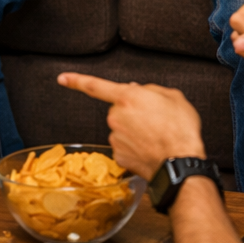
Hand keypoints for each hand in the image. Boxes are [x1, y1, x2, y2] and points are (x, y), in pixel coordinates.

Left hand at [57, 74, 205, 179]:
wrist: (181, 164)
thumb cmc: (180, 130)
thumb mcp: (173, 97)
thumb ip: (151, 90)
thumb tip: (139, 91)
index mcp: (127, 97)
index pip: (95, 86)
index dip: (76, 80)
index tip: (62, 78)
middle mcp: (116, 117)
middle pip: (118, 109)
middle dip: (132, 112)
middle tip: (154, 119)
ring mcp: (116, 138)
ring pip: (121, 129)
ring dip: (135, 131)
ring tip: (156, 136)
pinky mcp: (119, 157)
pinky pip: (124, 146)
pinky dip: (135, 147)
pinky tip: (150, 149)